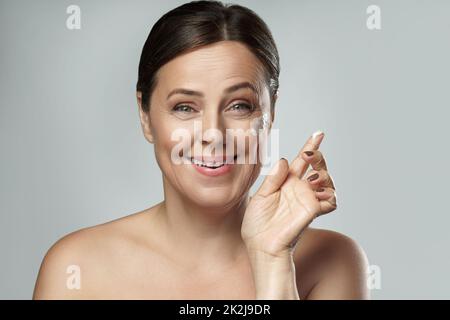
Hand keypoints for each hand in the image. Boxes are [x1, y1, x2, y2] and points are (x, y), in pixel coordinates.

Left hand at [241, 131, 336, 256]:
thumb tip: (285, 160)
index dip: (310, 147)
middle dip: (317, 156)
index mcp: (285, 183)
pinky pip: (331, 201)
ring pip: (328, 181)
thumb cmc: (257, 225)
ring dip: (324, 174)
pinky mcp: (312, 211)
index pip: (301, 162)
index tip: (318, 134)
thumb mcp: (260, 197)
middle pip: (317, 167)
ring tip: (310, 179)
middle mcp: (299, 190)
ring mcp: (307, 200)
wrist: (260, 246)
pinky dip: (329, 195)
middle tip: (309, 155)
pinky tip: (318, 193)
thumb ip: (273, 179)